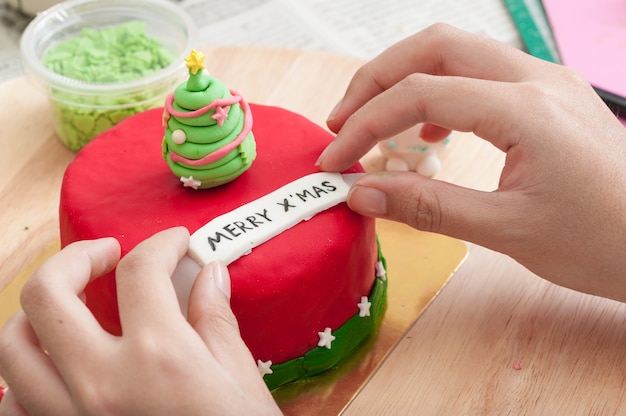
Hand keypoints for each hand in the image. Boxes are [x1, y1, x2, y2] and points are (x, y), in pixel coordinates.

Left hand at [0, 227, 280, 414]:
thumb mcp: (238, 380)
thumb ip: (215, 319)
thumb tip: (209, 274)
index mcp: (159, 357)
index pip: (141, 271)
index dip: (161, 244)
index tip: (175, 244)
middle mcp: (101, 383)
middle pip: (48, 293)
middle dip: (75, 257)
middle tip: (108, 254)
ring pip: (11, 348)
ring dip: (39, 314)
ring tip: (75, 307)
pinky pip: (13, 405)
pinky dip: (23, 378)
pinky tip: (57, 370)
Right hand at [318, 24, 625, 301]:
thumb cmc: (602, 242)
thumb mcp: (506, 231)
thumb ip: (427, 207)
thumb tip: (363, 194)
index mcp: (526, 110)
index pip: (421, 96)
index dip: (366, 125)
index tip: (335, 159)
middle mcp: (538, 80)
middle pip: (435, 47)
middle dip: (378, 79)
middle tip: (343, 120)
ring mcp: (547, 83)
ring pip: (459, 53)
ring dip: (407, 80)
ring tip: (375, 122)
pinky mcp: (550, 98)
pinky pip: (483, 74)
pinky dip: (442, 93)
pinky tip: (432, 133)